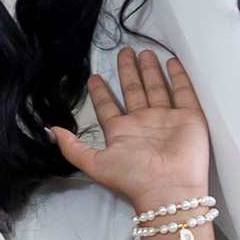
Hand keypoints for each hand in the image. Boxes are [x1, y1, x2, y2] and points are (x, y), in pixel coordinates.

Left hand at [49, 51, 209, 211]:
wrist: (168, 188)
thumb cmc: (132, 177)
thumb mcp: (95, 163)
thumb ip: (72, 147)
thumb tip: (50, 131)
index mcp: (121, 131)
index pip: (108, 106)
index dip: (101, 92)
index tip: (94, 77)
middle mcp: (143, 122)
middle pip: (133, 90)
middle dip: (128, 71)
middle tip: (124, 51)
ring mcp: (167, 119)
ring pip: (156, 87)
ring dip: (150, 70)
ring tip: (144, 52)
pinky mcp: (189, 118)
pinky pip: (183, 92)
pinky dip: (178, 77)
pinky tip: (172, 62)